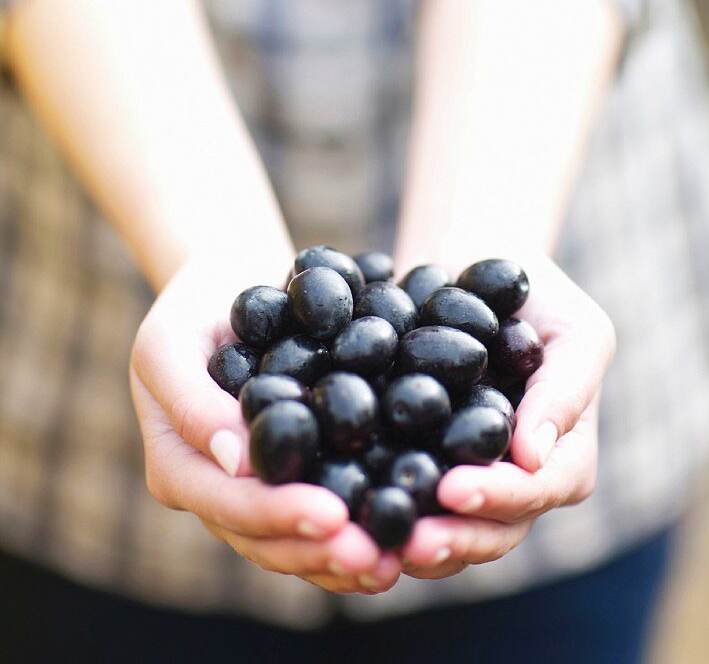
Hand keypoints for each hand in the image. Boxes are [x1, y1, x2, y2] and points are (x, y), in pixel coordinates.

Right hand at [130, 253, 401, 594]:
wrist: (228, 283)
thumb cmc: (192, 307)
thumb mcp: (171, 340)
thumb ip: (191, 400)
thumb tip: (236, 462)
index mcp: (176, 467)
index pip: (227, 505)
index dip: (278, 515)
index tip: (333, 514)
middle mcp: (216, 492)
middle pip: (265, 541)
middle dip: (321, 552)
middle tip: (375, 557)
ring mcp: (255, 491)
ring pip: (296, 544)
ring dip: (344, 560)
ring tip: (394, 561)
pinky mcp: (295, 477)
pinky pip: (323, 516)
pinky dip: (359, 531)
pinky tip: (401, 541)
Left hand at [396, 255, 615, 578]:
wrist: (471, 264)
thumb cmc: (536, 293)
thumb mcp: (573, 329)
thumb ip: (563, 388)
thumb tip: (532, 456)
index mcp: (563, 457)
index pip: (538, 490)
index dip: (499, 497)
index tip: (453, 488)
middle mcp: (515, 479)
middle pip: (492, 531)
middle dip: (453, 539)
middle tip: (408, 541)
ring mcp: (465, 476)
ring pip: (448, 529)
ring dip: (414, 542)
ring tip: (374, 542)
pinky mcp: (419, 460)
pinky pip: (403, 494)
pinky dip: (379, 507)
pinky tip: (347, 511)